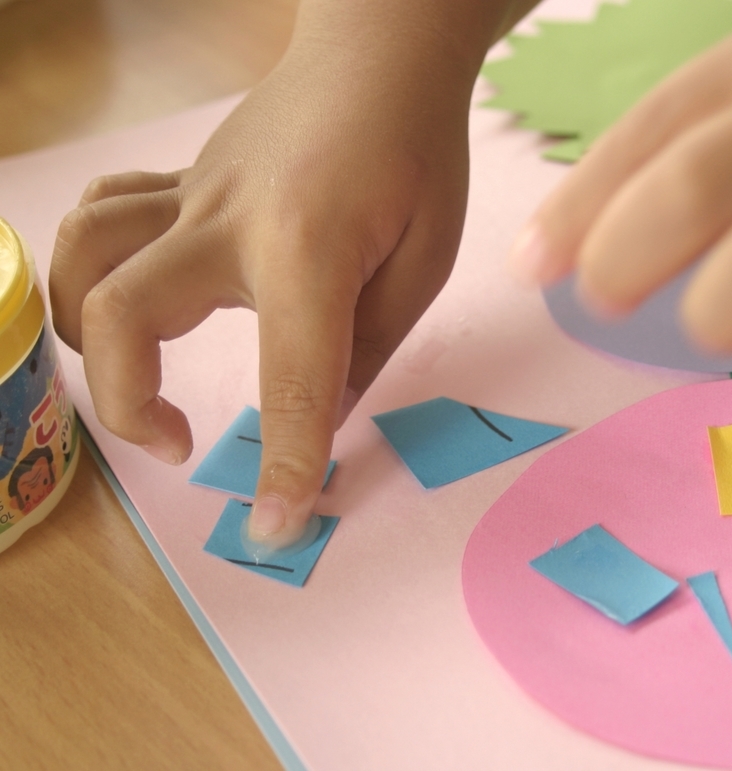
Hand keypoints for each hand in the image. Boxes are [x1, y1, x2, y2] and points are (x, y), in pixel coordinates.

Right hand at [50, 33, 473, 548]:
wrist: (378, 55)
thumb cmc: (416, 156)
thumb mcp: (422, 264)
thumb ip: (363, 351)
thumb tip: (316, 425)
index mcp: (308, 251)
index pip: (289, 380)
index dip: (280, 465)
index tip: (273, 529)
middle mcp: (226, 223)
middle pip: (123, 315)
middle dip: (132, 406)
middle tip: (184, 445)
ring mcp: (190, 196)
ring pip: (83, 257)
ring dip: (89, 336)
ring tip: (142, 379)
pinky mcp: (179, 184)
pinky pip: (103, 217)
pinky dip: (92, 265)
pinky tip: (134, 297)